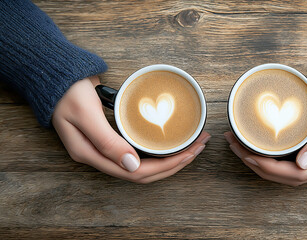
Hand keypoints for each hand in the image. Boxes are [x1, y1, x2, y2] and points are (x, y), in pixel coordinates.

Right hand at [52, 76, 209, 182]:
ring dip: (169, 159)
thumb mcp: (86, 114)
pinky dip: (157, 151)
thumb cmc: (67, 91)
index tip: (189, 154)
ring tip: (192, 147)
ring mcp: (105, 148)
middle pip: (143, 172)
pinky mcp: (111, 138)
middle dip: (174, 164)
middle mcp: (100, 156)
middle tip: (198, 148)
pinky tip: (171, 144)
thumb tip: (132, 165)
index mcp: (91, 155)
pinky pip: (139, 151)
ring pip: (143, 164)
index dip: (166, 167)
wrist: (55, 74)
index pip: (136, 173)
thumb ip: (106, 141)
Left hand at [224, 75, 306, 185]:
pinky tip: (256, 145)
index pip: (299, 175)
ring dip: (261, 161)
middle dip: (259, 165)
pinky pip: (289, 157)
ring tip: (238, 145)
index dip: (271, 169)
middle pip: (288, 176)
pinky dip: (270, 154)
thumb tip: (303, 163)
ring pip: (286, 169)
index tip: (249, 155)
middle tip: (235, 146)